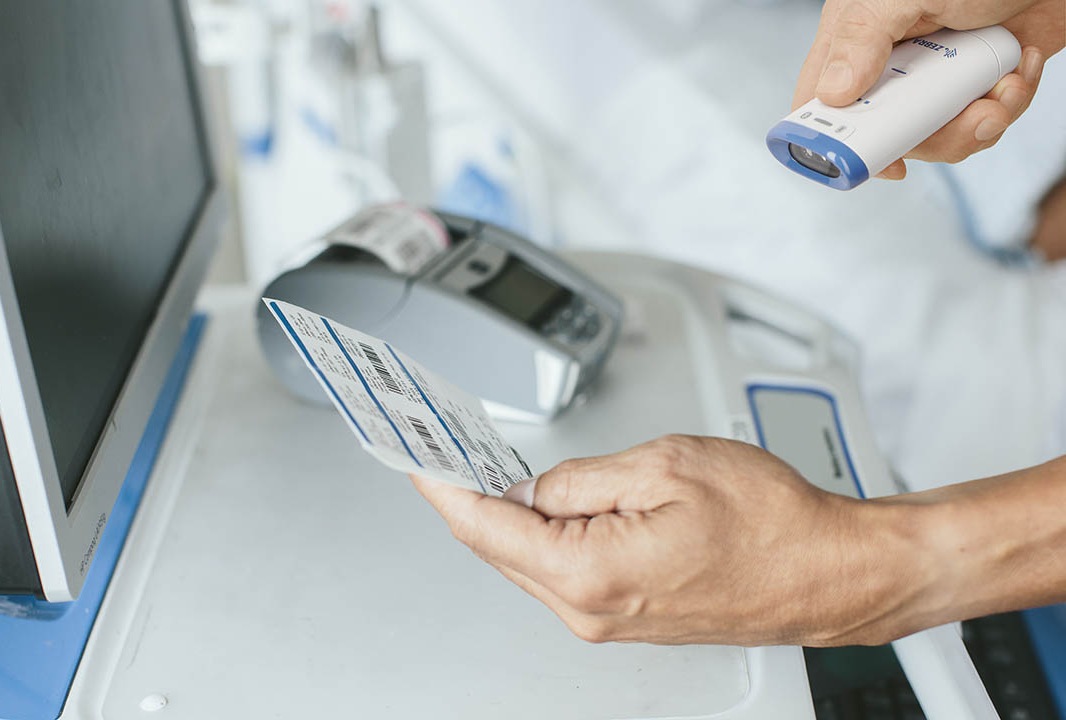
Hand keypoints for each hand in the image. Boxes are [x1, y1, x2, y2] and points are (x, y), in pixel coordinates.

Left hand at [412, 435, 932, 646]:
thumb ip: (582, 475)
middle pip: (499, 547)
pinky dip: (545, 533)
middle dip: (469, 496)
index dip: (443, 486)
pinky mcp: (625, 613)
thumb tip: (532, 485)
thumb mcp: (665, 464)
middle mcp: (590, 608)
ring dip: (509, 514)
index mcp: (590, 571)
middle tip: (442, 451)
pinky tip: (547, 500)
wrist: (831, 572)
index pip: (485, 527)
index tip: (414, 460)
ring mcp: (607, 617)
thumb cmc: (772, 523)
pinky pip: (563, 569)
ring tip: (493, 466)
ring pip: (530, 558)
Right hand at [793, 0, 1063, 179]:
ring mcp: (935, 75)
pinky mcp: (977, 82)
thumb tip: (834, 93)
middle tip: (964, 117)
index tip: (866, 159)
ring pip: (938, 136)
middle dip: (930, 137)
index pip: (819, 101)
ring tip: (1004, 89)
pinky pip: (981, 120)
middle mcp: (892, 61)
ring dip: (979, 124)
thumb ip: (863, 38)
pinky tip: (1019, 69)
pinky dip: (1009, 104)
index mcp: (857, 38)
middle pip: (885, 132)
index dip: (832, 140)